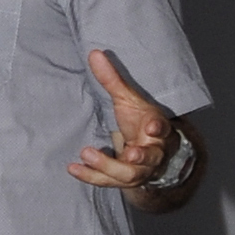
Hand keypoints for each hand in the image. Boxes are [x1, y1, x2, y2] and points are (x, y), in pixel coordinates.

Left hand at [70, 49, 178, 200]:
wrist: (146, 147)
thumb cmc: (138, 120)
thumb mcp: (127, 99)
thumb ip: (112, 80)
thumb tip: (94, 53)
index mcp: (157, 128)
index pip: (162, 128)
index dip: (159, 127)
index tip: (154, 126)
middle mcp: (153, 151)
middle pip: (150, 158)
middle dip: (141, 157)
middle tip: (131, 154)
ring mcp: (140, 169)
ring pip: (129, 174)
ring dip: (107, 166)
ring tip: (86, 153)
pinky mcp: (124, 180)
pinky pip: (108, 182)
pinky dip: (90, 176)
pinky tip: (73, 168)